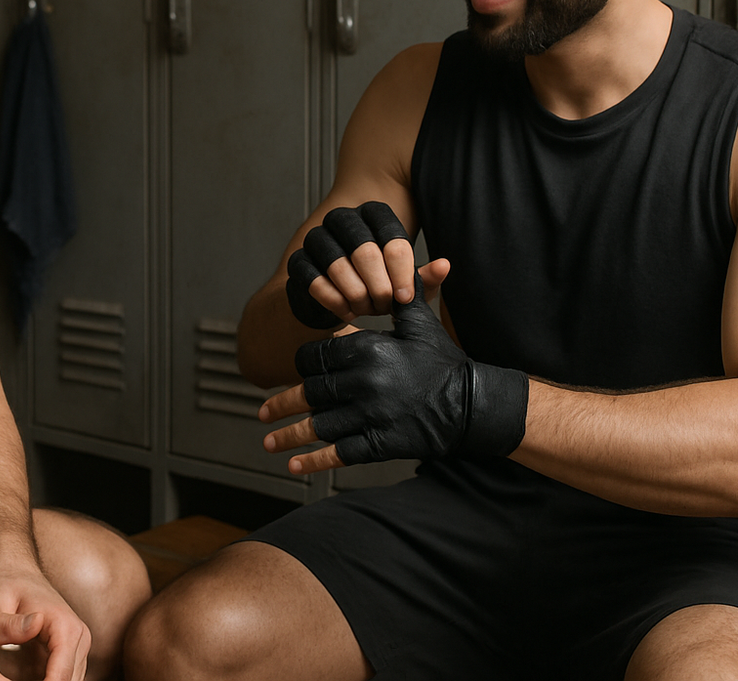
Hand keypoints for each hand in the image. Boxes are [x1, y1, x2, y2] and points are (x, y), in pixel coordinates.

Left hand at [0, 566, 89, 680]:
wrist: (11, 569)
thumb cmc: (2, 583)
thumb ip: (11, 624)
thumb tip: (31, 632)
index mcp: (65, 627)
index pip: (62, 676)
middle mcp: (77, 637)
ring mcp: (75, 646)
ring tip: (15, 673)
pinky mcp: (65, 652)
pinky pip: (58, 678)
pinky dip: (42, 680)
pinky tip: (18, 674)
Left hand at [261, 275, 528, 473]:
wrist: (472, 405)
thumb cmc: (444, 361)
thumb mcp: (419, 325)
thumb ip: (397, 300)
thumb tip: (387, 273)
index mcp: (367, 350)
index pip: (314, 358)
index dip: (301, 366)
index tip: (298, 372)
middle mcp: (363, 382)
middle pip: (310, 393)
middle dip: (284, 403)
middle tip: (264, 412)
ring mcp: (370, 416)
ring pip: (318, 425)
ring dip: (289, 436)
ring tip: (269, 441)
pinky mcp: (380, 443)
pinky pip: (338, 452)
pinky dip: (313, 460)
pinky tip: (294, 465)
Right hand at [285, 201, 445, 327]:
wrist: (338, 300)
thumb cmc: (378, 286)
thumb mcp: (406, 284)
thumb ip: (425, 277)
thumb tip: (444, 266)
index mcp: (372, 214)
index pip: (391, 236)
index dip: (401, 271)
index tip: (405, 298)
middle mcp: (342, 219)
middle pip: (365, 251)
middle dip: (379, 286)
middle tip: (385, 305)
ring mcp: (316, 238)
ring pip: (338, 266)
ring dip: (357, 296)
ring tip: (366, 308)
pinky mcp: (298, 261)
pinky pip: (315, 282)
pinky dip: (335, 302)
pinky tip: (347, 310)